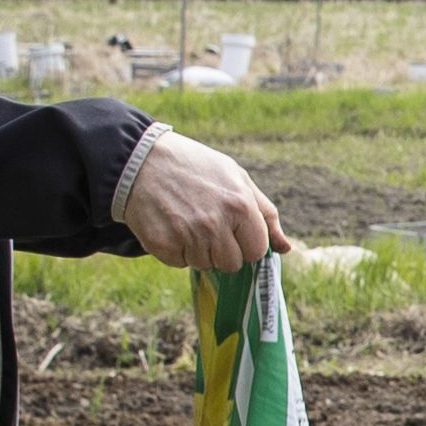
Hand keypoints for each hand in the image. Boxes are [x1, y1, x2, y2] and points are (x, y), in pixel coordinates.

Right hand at [118, 128, 285, 270]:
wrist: (140, 160)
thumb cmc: (196, 168)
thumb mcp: (237, 178)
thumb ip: (265, 214)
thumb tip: (285, 248)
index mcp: (240, 206)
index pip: (257, 251)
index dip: (246, 243)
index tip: (233, 230)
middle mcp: (215, 223)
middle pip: (232, 264)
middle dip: (222, 250)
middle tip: (206, 224)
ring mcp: (188, 236)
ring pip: (205, 266)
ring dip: (197, 250)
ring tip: (186, 220)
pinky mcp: (163, 245)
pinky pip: (179, 263)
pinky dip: (175, 250)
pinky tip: (170, 225)